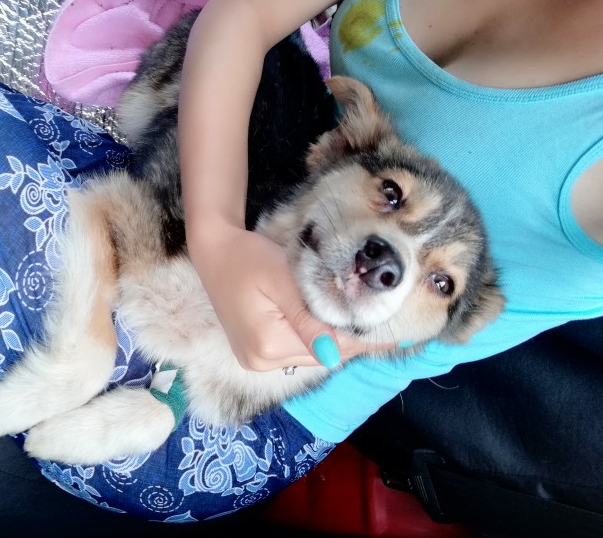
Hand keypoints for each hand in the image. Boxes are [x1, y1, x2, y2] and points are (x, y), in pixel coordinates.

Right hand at [189, 223, 387, 370]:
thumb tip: (334, 354)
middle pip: (322, 356)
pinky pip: (297, 351)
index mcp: (267, 345)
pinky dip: (318, 340)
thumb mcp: (283, 282)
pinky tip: (336, 327)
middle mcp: (261, 361)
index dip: (364, 340)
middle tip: (391, 329)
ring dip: (338, 342)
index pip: (330, 348)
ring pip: (312, 355)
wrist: (215, 251)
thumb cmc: (249, 257)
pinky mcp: (256, 353)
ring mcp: (256, 360)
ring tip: (369, 328)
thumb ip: (309, 320)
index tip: (397, 337)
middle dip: (354, 342)